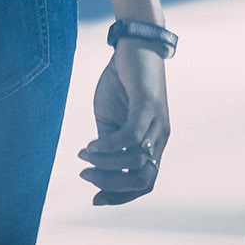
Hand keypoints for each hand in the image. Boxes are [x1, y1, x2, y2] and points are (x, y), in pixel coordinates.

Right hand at [77, 42, 169, 204]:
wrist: (134, 44)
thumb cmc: (121, 82)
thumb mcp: (111, 119)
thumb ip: (108, 143)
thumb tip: (95, 166)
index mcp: (153, 144)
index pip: (144, 184)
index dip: (120, 197)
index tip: (94, 199)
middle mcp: (160, 138)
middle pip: (143, 180)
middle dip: (112, 185)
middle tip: (86, 175)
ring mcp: (157, 123)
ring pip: (137, 161)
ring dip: (106, 164)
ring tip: (85, 155)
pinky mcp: (149, 104)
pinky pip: (132, 136)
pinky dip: (109, 145)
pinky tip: (92, 144)